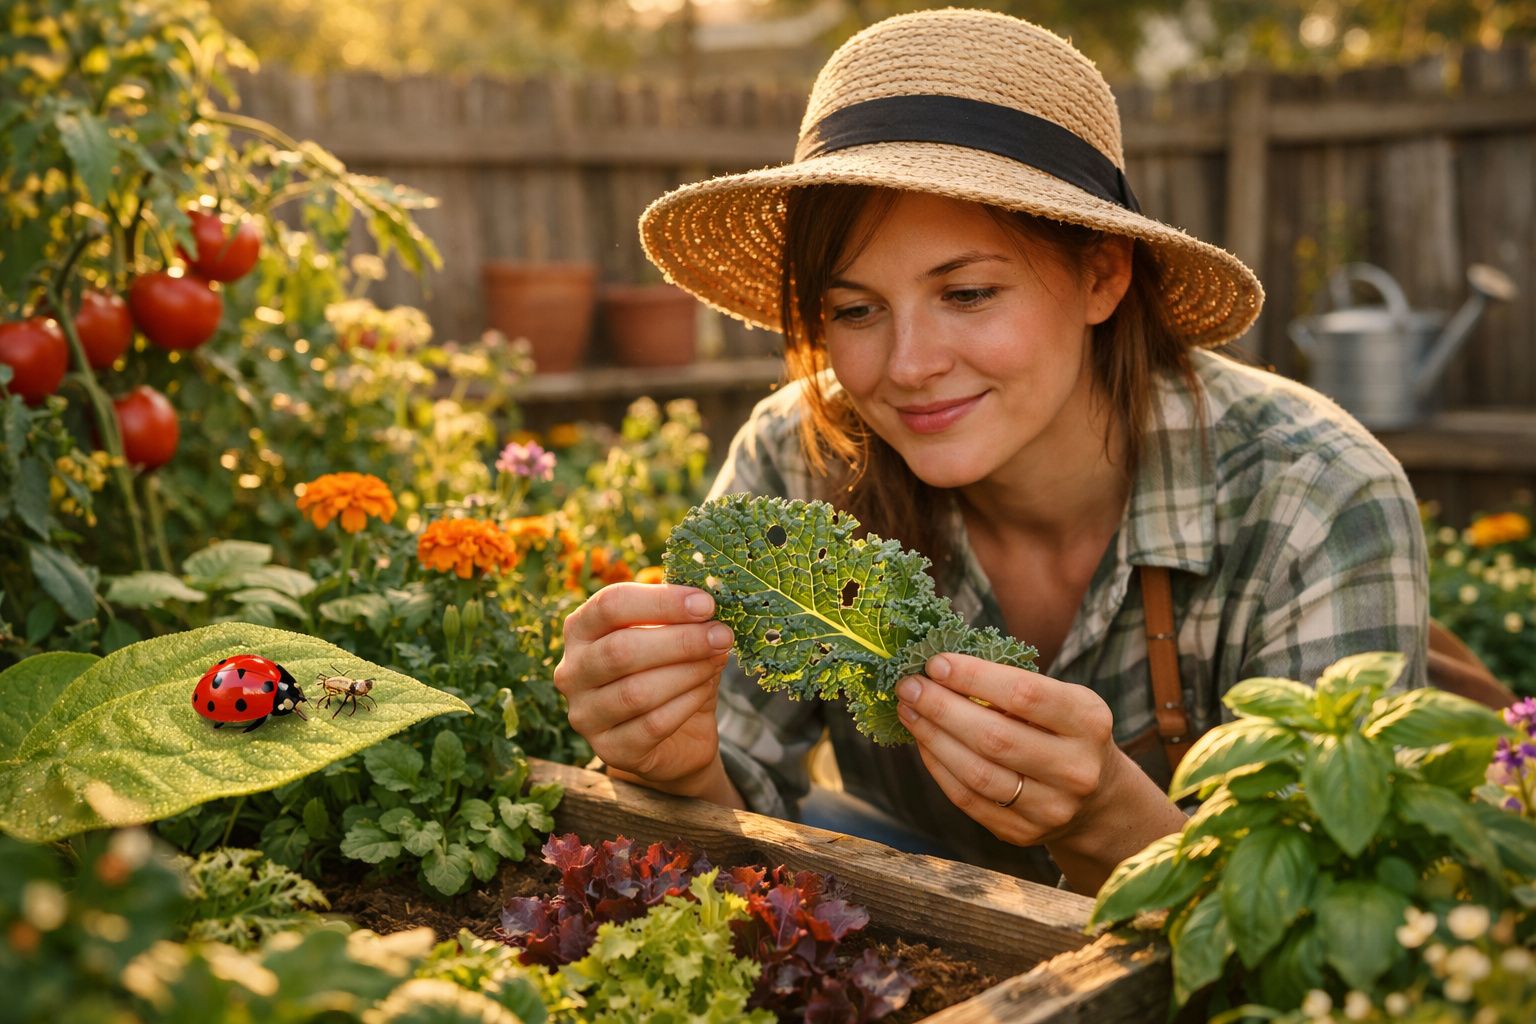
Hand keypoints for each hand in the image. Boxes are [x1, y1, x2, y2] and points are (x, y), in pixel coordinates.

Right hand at [554, 583, 735, 792]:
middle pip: (620, 649)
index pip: (609, 605)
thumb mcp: (674, 636)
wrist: (677, 738)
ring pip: (636, 691)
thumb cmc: (670, 672)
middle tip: (721, 635)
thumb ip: (683, 619)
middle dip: (680, 641)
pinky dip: (687, 702)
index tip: (706, 604)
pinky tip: (706, 688)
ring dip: (687, 672)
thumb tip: (709, 604)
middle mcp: (572, 672)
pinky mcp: (609, 749)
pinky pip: (652, 724)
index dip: (660, 602)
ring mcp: (585, 715)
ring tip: (718, 660)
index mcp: (580, 630)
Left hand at [894, 653, 1120, 845]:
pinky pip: (968, 799)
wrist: (1097, 799)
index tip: (935, 663)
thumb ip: (1012, 686)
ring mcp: (1051, 808)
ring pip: (977, 773)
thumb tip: (939, 670)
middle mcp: (1075, 769)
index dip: (974, 677)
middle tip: (908, 686)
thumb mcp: (1060, 700)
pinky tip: (923, 741)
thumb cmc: (1065, 732)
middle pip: (995, 737)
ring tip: (909, 711)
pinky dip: (939, 766)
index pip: (1024, 694)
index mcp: (1088, 722)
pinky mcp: (1023, 833)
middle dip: (942, 708)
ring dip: (933, 738)